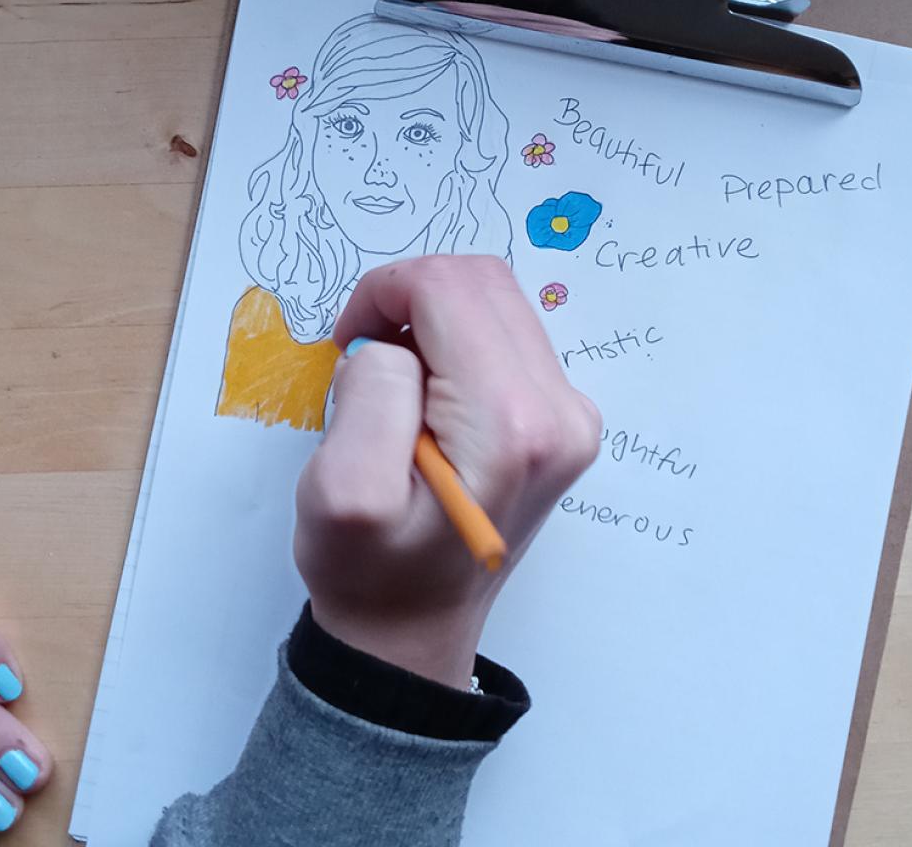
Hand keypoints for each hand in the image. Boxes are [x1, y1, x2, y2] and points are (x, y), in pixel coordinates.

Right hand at [294, 256, 600, 687]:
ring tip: (396, 382)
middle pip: (482, 282)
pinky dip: (456, 342)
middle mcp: (561, 411)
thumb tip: (396, 345)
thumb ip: (371, 393)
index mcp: (510, 423)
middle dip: (410, 298)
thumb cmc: (371, 571)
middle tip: (369, 356)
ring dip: (433, 319)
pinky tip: (427, 395)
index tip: (349, 343)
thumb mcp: (341, 493)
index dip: (384, 293)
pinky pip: (506, 335)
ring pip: (496, 302)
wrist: (414, 628)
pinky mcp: (561, 419)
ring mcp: (570, 415)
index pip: (449, 287)